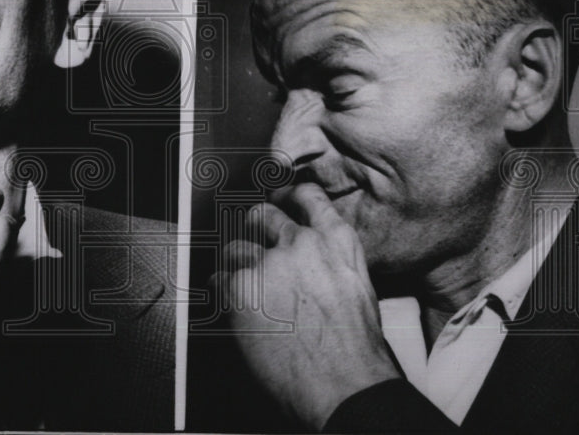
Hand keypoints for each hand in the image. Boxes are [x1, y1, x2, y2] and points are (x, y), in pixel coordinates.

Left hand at [216, 182, 399, 429]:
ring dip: (237, 266)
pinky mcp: (242, 288)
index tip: (279, 198)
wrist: (345, 384)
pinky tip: (237, 309)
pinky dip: (223, 292)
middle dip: (254, 228)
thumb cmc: (357, 349)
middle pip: (262, 215)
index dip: (288, 196)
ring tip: (248, 291)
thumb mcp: (358, 287)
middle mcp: (302, 244)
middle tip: (254, 247)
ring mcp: (269, 264)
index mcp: (337, 242)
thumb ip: (331, 262)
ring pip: (236, 248)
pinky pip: (219, 279)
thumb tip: (309, 260)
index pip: (307, 197)